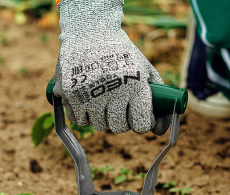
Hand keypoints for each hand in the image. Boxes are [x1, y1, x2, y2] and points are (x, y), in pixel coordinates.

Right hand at [53, 0, 170, 133]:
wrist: (90, 32)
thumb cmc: (122, 53)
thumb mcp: (144, 68)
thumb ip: (156, 95)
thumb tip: (159, 128)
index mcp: (135, 85)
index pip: (141, 124)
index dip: (141, 124)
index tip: (139, 118)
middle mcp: (112, 90)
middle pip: (118, 127)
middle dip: (121, 121)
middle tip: (119, 109)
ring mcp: (88, 93)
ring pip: (98, 125)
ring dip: (102, 118)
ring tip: (102, 101)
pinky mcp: (69, 93)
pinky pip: (78, 119)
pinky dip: (83, 115)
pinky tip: (87, 101)